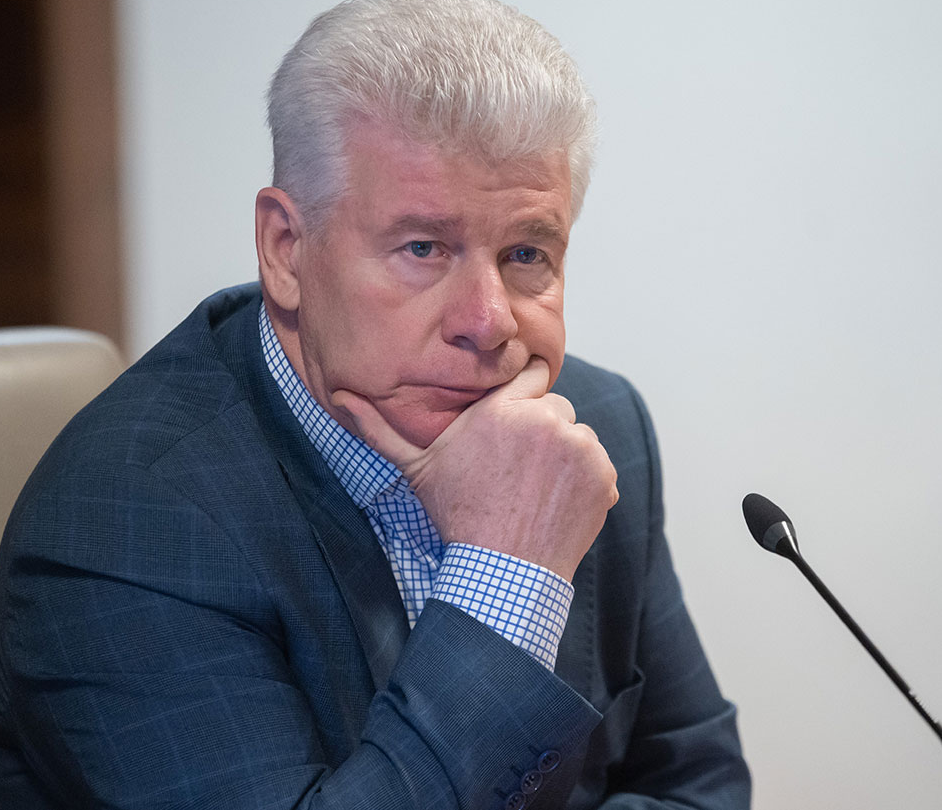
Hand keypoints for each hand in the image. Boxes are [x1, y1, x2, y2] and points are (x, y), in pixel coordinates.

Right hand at [332, 358, 617, 580]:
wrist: (503, 571)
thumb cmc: (458, 516)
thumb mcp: (416, 469)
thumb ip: (381, 428)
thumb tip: (338, 395)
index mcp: (504, 407)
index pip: (529, 371)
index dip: (521, 394)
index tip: (514, 417)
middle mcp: (547, 419)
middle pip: (554, 406)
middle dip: (540, 428)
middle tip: (516, 466)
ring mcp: (580, 448)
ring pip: (577, 435)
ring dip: (563, 454)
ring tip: (534, 488)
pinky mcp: (602, 475)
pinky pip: (597, 465)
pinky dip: (583, 481)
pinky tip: (554, 502)